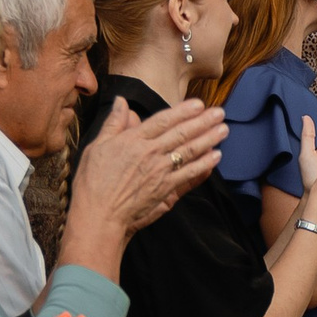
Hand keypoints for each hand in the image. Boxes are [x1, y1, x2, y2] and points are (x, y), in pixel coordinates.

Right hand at [70, 95, 227, 241]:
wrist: (98, 214)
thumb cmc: (92, 181)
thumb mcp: (97, 146)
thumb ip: (113, 123)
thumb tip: (121, 101)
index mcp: (133, 140)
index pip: (163, 120)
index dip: (183, 111)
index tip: (199, 103)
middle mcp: (150, 153)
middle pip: (181, 134)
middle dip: (203, 122)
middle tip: (220, 113)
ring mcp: (160, 172)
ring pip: (189, 152)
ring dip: (209, 140)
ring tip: (224, 130)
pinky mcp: (165, 190)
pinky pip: (189, 174)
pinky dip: (204, 165)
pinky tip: (216, 157)